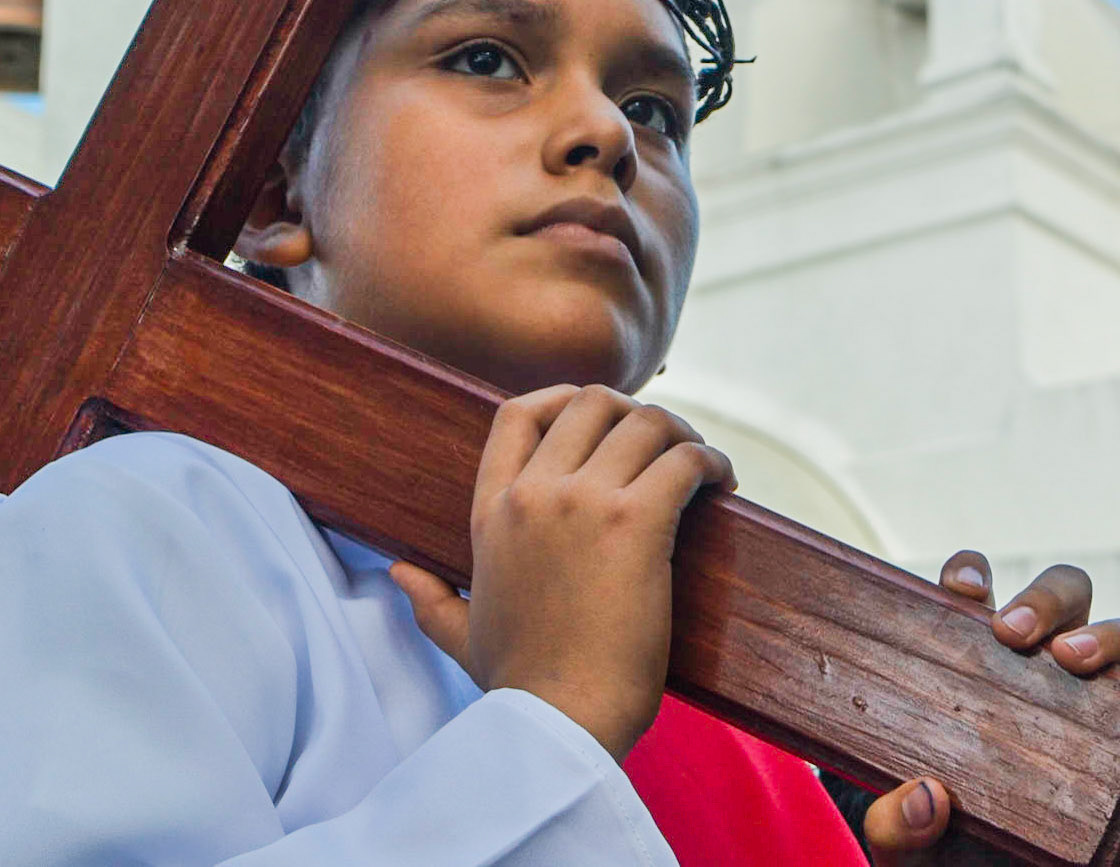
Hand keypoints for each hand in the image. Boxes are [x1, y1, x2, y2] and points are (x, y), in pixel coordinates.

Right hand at [389, 383, 734, 759]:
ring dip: (680, 433)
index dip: (561, 396)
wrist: (558, 724)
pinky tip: (723, 481)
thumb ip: (429, 597)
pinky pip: (682, 461)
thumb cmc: (519, 685)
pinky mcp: (634, 523)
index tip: (597, 411)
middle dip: (633, 411)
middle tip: (664, 444)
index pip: (516, 413)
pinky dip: (709, 462)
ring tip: (700, 461)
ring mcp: (584, 502)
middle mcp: (534, 493)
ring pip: (643, 423)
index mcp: (492, 510)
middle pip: (590, 403)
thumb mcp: (461, 633)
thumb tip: (396, 572)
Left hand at [861, 551, 1119, 864]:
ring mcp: (1104, 694)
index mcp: (983, 657)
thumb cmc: (964, 834)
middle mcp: (1048, 661)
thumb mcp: (915, 833)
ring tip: (1072, 659)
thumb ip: (897, 823)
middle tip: (1012, 634)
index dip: (972, 572)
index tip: (966, 592)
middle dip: (1042, 598)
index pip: (977, 589)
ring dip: (1104, 634)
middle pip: (1061, 595)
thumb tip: (925, 798)